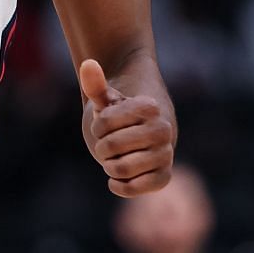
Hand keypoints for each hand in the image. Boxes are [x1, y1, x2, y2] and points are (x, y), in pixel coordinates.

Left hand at [78, 59, 173, 197]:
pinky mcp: (164, 176)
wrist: (140, 137)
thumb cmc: (119, 117)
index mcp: (149, 106)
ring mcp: (166, 153)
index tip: (105, 124)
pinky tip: (116, 179)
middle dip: (102, 147)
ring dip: (109, 166)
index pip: (105, 122)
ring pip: (123, 168)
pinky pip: (139, 188)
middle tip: (108, 145)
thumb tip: (88, 64)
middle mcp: (163, 128)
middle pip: (111, 146)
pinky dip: (121, 186)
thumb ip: (95, 85)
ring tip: (114, 160)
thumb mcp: (106, 101)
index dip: (99, 126)